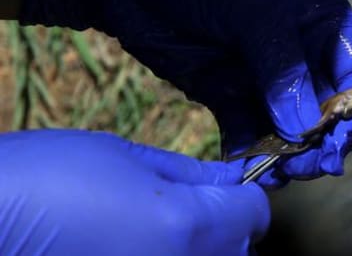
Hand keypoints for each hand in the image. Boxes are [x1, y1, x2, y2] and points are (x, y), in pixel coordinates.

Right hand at [0, 129, 267, 254]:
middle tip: (186, 209)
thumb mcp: (123, 158)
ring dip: (198, 250)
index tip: (229, 187)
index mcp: (185, 224)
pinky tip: (133, 247)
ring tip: (153, 231)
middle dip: (224, 227)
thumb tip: (233, 178)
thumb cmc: (43, 179)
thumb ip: (189, 174)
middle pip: (238, 251)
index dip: (244, 195)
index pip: (254, 215)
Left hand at [20, 0, 351, 184]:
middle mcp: (304, 54)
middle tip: (302, 165)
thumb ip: (284, 69)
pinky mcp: (226, 92)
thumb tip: (308, 128)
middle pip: (331, 111)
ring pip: (292, 129)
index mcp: (326, 23)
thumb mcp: (255, 9)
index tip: (336, 141)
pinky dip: (250, 152)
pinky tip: (242, 165)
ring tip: (272, 170)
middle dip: (323, 142)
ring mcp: (264, 77)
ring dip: (288, 154)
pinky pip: (249, 131)